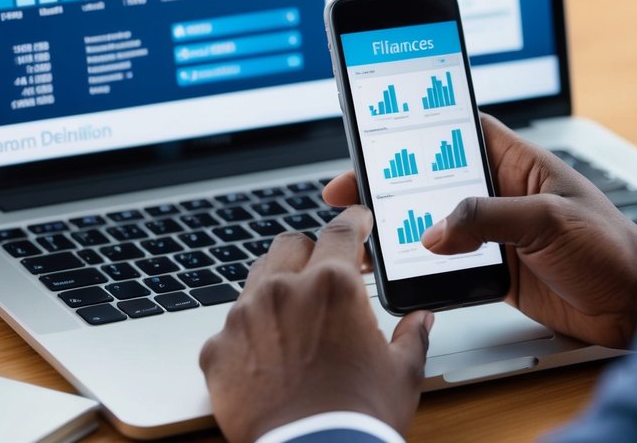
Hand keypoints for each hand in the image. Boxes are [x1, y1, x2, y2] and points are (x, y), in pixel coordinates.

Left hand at [199, 207, 433, 442]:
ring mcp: (242, 318)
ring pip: (255, 281)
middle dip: (309, 252)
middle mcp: (282, 290)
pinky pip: (230, 328)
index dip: (352, 221)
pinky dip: (248, 336)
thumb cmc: (359, 417)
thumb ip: (411, 336)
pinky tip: (265, 358)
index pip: (340, 232)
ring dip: (276, 290)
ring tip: (295, 320)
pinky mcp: (216, 350)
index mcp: (332, 285)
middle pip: (289, 245)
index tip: (356, 219)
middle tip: (324, 273)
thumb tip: (420, 320)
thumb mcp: (402, 374)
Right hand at [323, 115, 636, 348]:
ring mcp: (494, 233)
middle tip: (349, 189)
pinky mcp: (493, 269)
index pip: (457, 126)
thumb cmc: (615, 249)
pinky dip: (418, 266)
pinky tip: (395, 269)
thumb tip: (435, 231)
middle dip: (388, 180)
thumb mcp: (550, 221)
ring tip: (362, 231)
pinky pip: (445, 262)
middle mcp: (500, 193)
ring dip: (399, 226)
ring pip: (432, 221)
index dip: (416, 123)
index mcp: (517, 162)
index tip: (375, 125)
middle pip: (431, 177)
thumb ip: (489, 219)